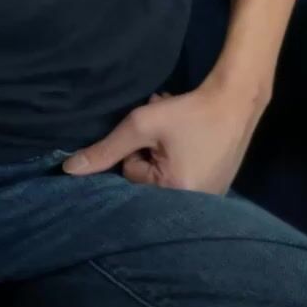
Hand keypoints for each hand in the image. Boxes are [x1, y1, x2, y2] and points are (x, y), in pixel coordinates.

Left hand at [62, 83, 270, 194]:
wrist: (238, 100)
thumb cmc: (189, 110)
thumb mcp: (141, 125)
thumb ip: (105, 149)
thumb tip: (68, 170)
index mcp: (174, 193)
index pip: (130, 176)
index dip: (136, 150)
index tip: (154, 136)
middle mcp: (194, 206)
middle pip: (146, 182)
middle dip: (150, 155)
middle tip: (165, 133)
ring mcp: (210, 199)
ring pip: (163, 179)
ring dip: (163, 156)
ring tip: (177, 134)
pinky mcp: (217, 190)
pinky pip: (183, 180)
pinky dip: (180, 162)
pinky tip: (190, 143)